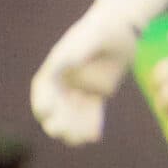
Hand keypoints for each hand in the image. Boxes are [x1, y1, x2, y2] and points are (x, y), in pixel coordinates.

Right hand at [31, 0, 167, 144]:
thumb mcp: (93, 35)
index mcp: (57, 64)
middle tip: (61, 132)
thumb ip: (78, 49)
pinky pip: (92, 112)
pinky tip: (94, 137)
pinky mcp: (98, 93)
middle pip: (57, 104)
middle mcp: (66, 78)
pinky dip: (91, 124)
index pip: (43, 87)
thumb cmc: (105, 27)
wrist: (125, 28)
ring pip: (74, 112)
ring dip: (74, 127)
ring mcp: (81, 87)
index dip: (42, 101)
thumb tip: (63, 63)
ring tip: (80, 139)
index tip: (46, 113)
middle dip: (58, 119)